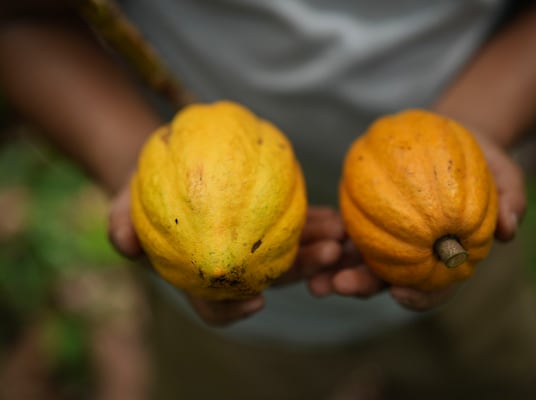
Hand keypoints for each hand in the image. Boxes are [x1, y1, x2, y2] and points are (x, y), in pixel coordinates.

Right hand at [108, 184, 346, 325]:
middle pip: (268, 280)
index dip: (234, 311)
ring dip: (318, 248)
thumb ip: (120, 226)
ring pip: (290, 255)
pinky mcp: (267, 221)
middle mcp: (231, 268)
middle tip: (325, 255)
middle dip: (300, 272)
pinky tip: (333, 213)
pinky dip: (315, 221)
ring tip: (339, 233)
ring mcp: (253, 246)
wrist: (161, 169)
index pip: (216, 307)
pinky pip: (294, 224)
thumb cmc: (140, 195)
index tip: (256, 301)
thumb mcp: (120, 206)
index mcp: (199, 278)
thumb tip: (126, 244)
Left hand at [308, 135, 526, 311]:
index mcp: (446, 260)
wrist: (455, 135)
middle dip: (362, 287)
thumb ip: (511, 201)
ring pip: (359, 261)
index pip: (434, 288)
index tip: (399, 293)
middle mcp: (413, 256)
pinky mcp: (368, 216)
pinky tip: (314, 236)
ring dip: (334, 272)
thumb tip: (508, 230)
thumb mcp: (506, 175)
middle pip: (387, 281)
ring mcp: (387, 238)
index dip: (419, 297)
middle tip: (339, 284)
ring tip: (313, 279)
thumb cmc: (485, 161)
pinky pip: (346, 229)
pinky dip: (330, 237)